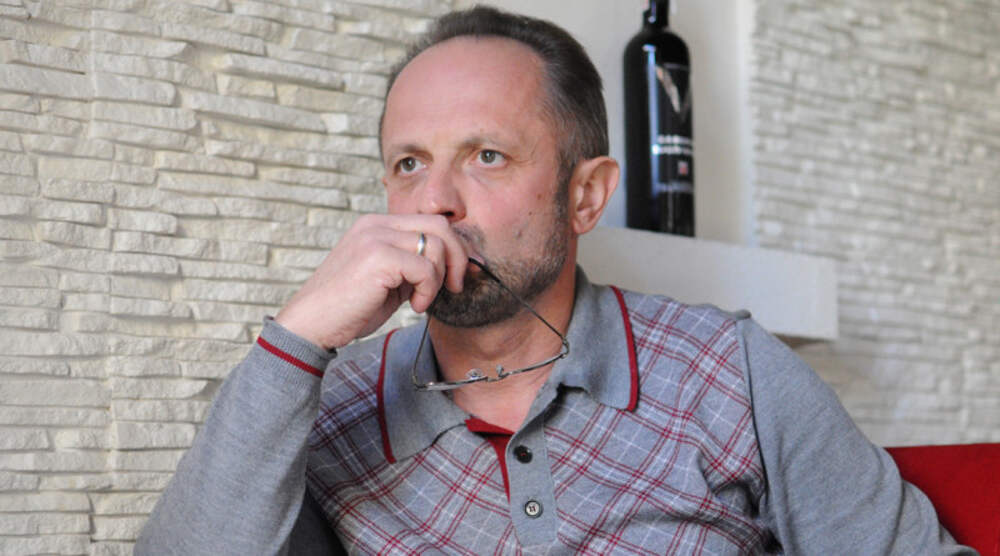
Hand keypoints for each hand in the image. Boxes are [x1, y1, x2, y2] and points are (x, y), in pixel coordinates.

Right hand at [274, 214, 468, 350]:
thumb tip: (451, 266)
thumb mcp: (387, 280)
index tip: (454, 277)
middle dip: (457, 258)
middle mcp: (376, 224)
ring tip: (419, 301)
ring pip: (436, 246)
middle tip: (454, 287)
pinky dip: (428, 291)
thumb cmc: (348, 308)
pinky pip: (425, 268)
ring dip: (437, 279)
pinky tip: (414, 306)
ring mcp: (375, 237)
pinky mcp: (378, 256)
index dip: (452, 248)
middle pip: (440, 225)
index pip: (431, 222)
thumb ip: (412, 265)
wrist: (310, 325)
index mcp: (376, 225)